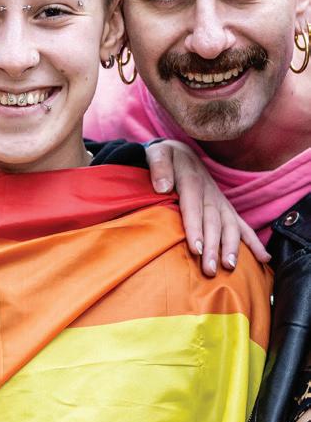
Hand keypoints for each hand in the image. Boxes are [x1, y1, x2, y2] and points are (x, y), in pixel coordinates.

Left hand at [145, 139, 269, 275]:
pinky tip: (263, 259)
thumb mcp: (157, 154)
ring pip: (229, 226)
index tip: (196, 249)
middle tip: (210, 269)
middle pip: (213, 221)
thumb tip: (163, 187)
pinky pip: (242, 225)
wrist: (180, 151)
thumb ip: (159, 168)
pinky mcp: (225, 207)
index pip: (193, 207)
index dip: (195, 228)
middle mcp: (210, 193)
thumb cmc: (165, 156)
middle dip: (213, 246)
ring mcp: (220, 201)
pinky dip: (253, 242)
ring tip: (229, 267)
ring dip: (231, 247)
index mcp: (192, 180)